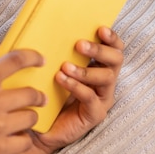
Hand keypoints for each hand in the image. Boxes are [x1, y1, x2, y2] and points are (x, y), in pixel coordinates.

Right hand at [0, 41, 47, 153]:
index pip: (16, 60)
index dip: (33, 57)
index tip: (41, 60)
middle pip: (31, 93)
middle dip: (37, 95)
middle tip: (37, 98)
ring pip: (31, 118)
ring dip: (29, 117)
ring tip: (22, 119)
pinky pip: (25, 141)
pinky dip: (23, 139)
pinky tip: (15, 137)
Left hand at [32, 26, 123, 153]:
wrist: (38, 126)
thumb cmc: (46, 93)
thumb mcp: (51, 69)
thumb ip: (55, 51)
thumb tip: (43, 28)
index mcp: (99, 66)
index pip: (114, 48)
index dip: (111, 38)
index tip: (100, 28)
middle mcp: (105, 81)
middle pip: (116, 60)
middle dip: (100, 50)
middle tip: (79, 45)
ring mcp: (102, 98)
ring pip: (107, 78)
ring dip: (86, 70)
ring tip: (65, 66)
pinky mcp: (94, 114)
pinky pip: (91, 98)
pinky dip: (77, 87)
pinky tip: (62, 80)